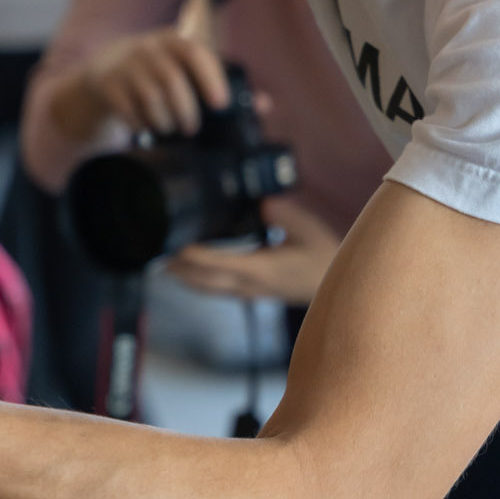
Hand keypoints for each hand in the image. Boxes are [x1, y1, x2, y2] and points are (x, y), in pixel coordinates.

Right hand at [59, 27, 230, 138]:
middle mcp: (147, 48)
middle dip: (186, 110)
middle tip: (192, 129)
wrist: (104, 69)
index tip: (220, 104)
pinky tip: (145, 128)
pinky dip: (139, 124)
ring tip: (169, 129)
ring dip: (164, 120)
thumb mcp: (185, 68)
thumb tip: (263, 104)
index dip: (210, 77)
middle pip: (171, 79)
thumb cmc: (158, 71)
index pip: (194, 51)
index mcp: (173, 41)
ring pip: (150, 97)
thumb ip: (222, 83)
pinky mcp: (106, 84)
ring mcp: (124, 65)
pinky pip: (126, 109)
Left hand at [163, 197, 341, 305]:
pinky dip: (199, 281)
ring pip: (209, 289)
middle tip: (156, 254)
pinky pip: (218, 290)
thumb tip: (262, 203)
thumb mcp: (309, 230)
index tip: (176, 246)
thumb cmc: (327, 260)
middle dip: (179, 269)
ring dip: (185, 278)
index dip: (195, 257)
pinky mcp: (252, 294)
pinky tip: (190, 272)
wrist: (343, 294)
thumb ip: (284, 215)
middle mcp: (251, 286)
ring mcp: (251, 293)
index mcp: (263, 270)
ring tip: (164, 263)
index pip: (221, 264)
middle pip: (205, 281)